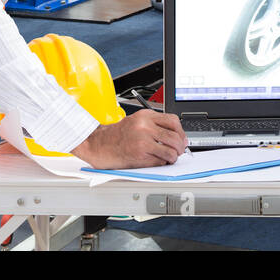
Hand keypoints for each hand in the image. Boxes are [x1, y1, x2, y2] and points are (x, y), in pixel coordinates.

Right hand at [71, 110, 188, 168]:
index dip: (181, 132)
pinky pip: (160, 161)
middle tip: (179, 151)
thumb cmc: (116, 135)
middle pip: (175, 137)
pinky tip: (158, 161)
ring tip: (169, 158)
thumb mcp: (136, 121)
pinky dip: (162, 163)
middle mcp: (144, 127)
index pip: (173, 121)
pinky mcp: (139, 156)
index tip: (182, 139)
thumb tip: (176, 137)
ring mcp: (142, 141)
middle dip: (180, 147)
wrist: (97, 144)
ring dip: (173, 157)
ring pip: (170, 151)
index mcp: (145, 116)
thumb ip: (155, 125)